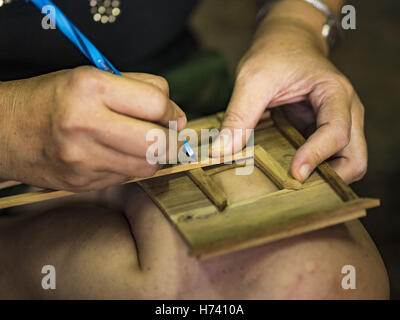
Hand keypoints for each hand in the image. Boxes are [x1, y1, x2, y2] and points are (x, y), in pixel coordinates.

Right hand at [0, 66, 185, 190]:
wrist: (5, 130)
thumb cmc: (54, 98)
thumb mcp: (93, 76)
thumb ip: (140, 89)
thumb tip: (178, 116)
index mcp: (90, 88)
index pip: (156, 102)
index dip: (170, 109)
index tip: (168, 113)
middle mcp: (86, 125)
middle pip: (158, 142)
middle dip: (171, 139)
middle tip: (165, 133)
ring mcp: (83, 159)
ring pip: (148, 165)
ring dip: (154, 155)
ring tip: (140, 143)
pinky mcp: (82, 182)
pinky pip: (128, 177)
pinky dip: (133, 166)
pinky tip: (118, 154)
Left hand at [219, 18, 366, 183]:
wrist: (288, 42)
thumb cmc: (275, 54)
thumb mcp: (253, 79)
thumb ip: (239, 115)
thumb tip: (220, 152)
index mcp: (335, 93)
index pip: (336, 132)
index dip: (316, 156)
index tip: (294, 174)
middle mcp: (347, 112)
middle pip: (355, 159)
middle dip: (330, 178)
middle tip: (295, 187)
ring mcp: (339, 124)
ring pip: (348, 163)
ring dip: (325, 178)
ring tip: (292, 184)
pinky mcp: (325, 132)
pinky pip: (331, 160)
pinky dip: (317, 172)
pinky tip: (291, 174)